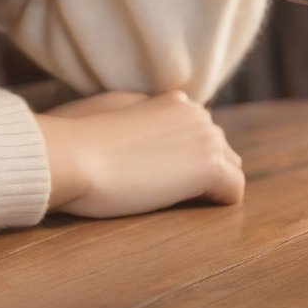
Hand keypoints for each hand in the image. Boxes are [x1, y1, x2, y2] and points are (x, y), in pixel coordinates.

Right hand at [34, 88, 244, 216]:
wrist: (74, 154)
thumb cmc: (77, 138)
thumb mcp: (108, 113)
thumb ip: (137, 116)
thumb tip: (145, 136)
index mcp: (171, 100)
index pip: (196, 130)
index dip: (181, 156)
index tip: (158, 171)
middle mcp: (194, 111)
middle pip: (218, 148)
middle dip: (200, 169)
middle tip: (164, 190)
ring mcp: (205, 136)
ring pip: (230, 168)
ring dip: (209, 186)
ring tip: (174, 200)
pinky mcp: (210, 166)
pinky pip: (234, 191)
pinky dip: (218, 203)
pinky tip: (187, 207)